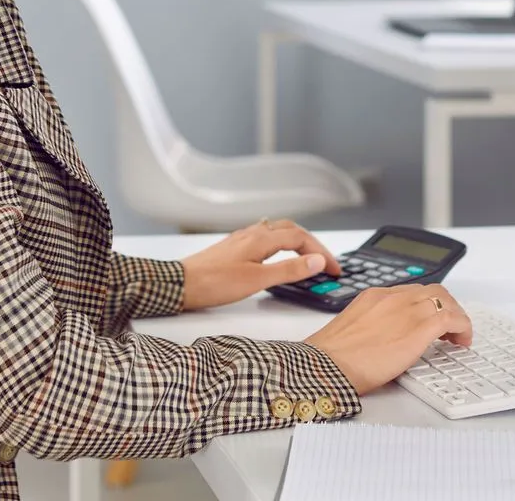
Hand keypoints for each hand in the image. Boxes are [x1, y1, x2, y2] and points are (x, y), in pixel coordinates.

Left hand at [181, 218, 341, 310]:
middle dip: (312, 244)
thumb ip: (288, 269)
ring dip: (297, 241)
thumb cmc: (214, 283)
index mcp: (261, 238)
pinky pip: (264, 238)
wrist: (179, 284)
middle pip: (291, 230)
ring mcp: (242, 239)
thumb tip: (317, 261)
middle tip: (327, 263)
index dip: (321, 252)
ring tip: (308, 257)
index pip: (301, 238)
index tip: (335, 269)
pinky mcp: (233, 248)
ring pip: (277, 232)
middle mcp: (253, 233)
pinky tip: (277, 254)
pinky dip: (280, 244)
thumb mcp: (257, 280)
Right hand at [304, 284, 470, 394]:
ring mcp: (406, 310)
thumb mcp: (352, 330)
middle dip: (446, 306)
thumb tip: (383, 340)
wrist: (326, 365)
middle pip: (432, 291)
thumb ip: (371, 326)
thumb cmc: (332, 356)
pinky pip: (452, 318)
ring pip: (445, 300)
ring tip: (457, 335)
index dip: (427, 304)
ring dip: (456, 316)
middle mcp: (392, 297)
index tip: (430, 317)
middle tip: (450, 327)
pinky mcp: (419, 328)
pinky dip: (463, 326)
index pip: (412, 291)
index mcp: (374, 296)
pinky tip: (462, 341)